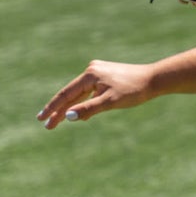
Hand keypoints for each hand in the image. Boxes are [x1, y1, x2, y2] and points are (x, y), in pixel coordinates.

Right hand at [39, 60, 155, 128]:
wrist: (154, 79)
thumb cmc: (134, 90)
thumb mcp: (110, 102)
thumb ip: (88, 109)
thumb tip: (68, 116)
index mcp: (91, 74)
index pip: (66, 94)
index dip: (52, 107)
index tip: (41, 119)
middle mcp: (92, 70)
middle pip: (71, 94)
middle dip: (59, 110)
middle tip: (47, 126)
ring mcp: (99, 72)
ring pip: (79, 93)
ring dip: (70, 107)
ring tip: (56, 122)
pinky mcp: (105, 76)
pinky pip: (89, 92)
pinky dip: (82, 102)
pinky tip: (77, 113)